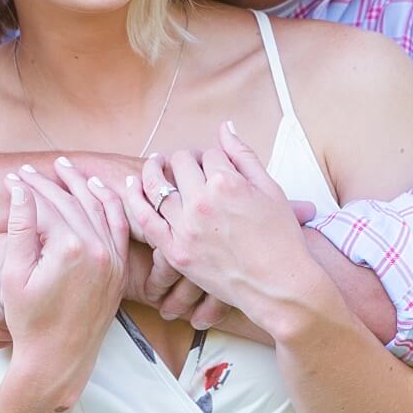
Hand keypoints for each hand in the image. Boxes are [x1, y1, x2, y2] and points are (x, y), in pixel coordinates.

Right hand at [0, 158, 128, 369]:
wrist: (58, 359)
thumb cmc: (29, 321)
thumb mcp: (13, 274)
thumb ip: (19, 227)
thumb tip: (19, 189)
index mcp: (70, 248)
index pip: (47, 205)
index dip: (27, 189)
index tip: (11, 178)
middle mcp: (98, 249)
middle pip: (71, 203)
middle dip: (48, 184)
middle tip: (29, 171)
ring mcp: (113, 259)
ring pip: (98, 208)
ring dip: (81, 185)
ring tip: (64, 169)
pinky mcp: (119, 270)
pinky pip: (118, 226)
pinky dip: (110, 204)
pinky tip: (98, 189)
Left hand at [122, 123, 323, 332]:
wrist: (278, 285)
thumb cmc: (281, 238)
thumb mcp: (270, 189)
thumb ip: (243, 155)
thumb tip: (225, 127)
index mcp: (227, 182)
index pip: (209, 153)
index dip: (213, 157)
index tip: (215, 165)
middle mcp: (202, 201)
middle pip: (181, 163)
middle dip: (186, 160)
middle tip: (191, 167)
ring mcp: (185, 227)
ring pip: (157, 185)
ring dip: (154, 169)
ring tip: (155, 164)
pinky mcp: (175, 251)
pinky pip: (144, 219)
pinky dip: (134, 198)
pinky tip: (131, 184)